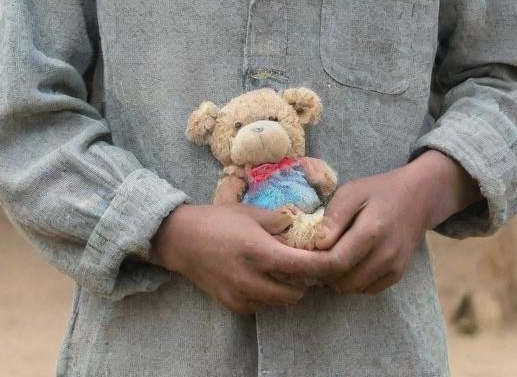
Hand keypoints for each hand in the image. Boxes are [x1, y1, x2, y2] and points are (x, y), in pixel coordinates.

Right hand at [147, 203, 332, 313]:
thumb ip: (280, 220)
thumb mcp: (251, 211)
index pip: (303, 267)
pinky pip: (263, 304)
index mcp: (260, 252)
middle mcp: (253, 279)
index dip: (323, 266)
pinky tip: (260, 275)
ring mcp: (242, 295)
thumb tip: (306, 224)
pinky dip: (268, 293)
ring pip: (280, 301)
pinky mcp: (234, 305)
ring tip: (281, 267)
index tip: (334, 259)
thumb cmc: (218, 220)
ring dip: (287, 287)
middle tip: (304, 261)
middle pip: (296, 291)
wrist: (182, 240)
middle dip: (305, 279)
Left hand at [310, 151, 481, 295]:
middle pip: (342, 280)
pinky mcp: (397, 275)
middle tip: (307, 259)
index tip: (295, 260)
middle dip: (320, 274)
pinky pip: (366, 290)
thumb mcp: (352, 191)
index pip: (335, 261)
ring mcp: (393, 268)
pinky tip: (345, 264)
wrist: (417, 198)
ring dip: (334, 280)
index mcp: (371, 231)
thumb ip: (334, 217)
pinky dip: (351, 282)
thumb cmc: (379, 191)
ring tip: (325, 259)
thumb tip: (317, 244)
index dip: (311, 265)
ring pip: (352, 288)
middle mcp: (385, 255)